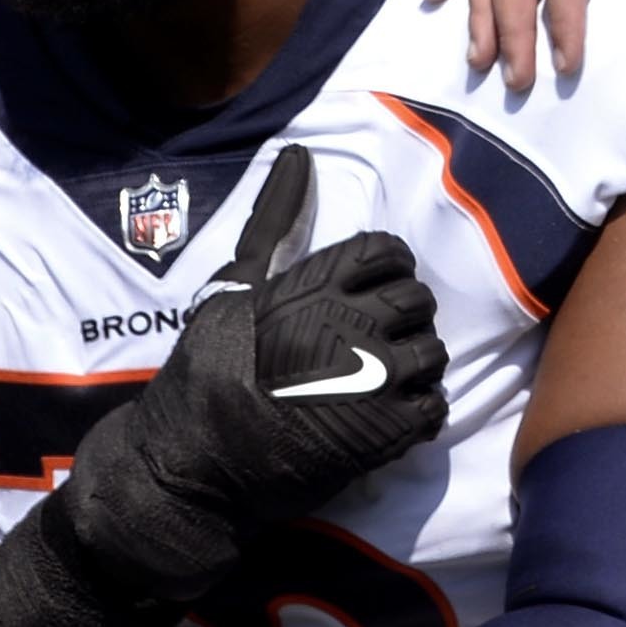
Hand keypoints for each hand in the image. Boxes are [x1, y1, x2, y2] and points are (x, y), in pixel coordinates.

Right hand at [0, 150, 444, 626]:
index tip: (360, 303)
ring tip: (374, 387)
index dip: (381, 276)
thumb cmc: (203, 378)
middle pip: (417, 300)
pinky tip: (383, 422)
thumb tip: (298, 153)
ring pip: (434, 352)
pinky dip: (418, 416)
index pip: (388, 254)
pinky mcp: (384, 434)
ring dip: (412, 369)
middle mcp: (351, 324)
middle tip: (366, 350)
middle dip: (399, 321)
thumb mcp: (230, 290)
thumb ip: (273, 222)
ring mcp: (373, 380)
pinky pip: (437, 408)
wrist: (188, 473)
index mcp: (316, 286)